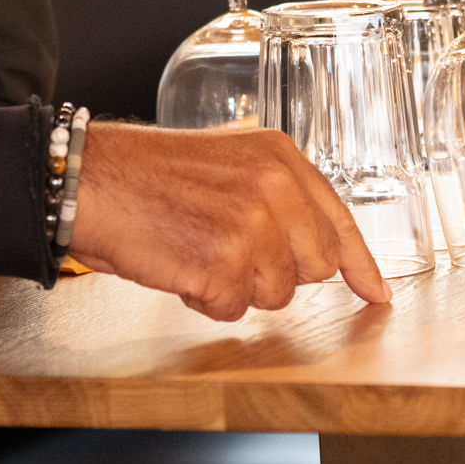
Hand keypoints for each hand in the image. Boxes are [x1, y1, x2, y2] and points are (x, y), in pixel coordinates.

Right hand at [67, 123, 390, 318]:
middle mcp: (274, 186)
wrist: (89, 182)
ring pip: (276, 295)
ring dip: (235, 286)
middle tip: (224, 247)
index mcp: (278, 156)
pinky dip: (203, 298)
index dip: (359, 263)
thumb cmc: (147, 176)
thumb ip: (278, 197)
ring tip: (193, 248)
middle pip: (315, 267)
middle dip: (275, 273)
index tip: (375, 292)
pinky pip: (232, 308)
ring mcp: (252, 225)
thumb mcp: (227, 164)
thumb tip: (327, 255)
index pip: (338, 219)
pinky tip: (178, 264)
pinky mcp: (224, 264)